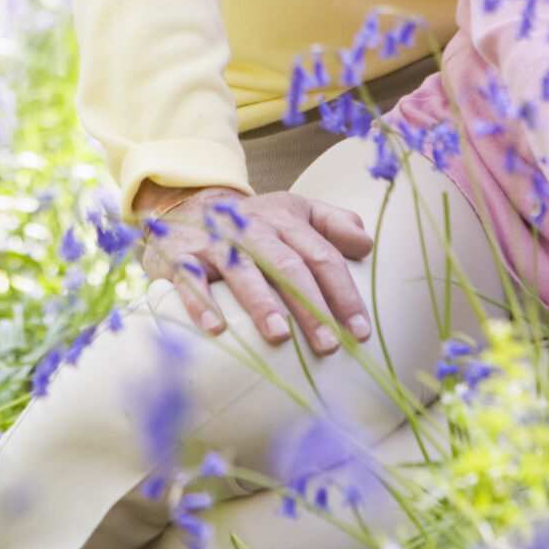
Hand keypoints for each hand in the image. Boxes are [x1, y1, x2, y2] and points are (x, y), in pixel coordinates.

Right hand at [132, 182, 375, 352]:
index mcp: (285, 219)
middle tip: (329, 345)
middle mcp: (253, 229)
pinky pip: (190, 279)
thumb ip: (333, 224)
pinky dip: (200, 303)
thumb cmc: (254, 222)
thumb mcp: (294, 211)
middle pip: (287, 267)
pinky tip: (216, 329)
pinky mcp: (181, 257)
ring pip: (241, 271)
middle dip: (311, 306)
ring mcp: (216, 242)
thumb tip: (367, 243)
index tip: (360, 331)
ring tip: (279, 336)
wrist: (188, 204)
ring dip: (261, 303)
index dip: (343, 293)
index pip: (321, 256)